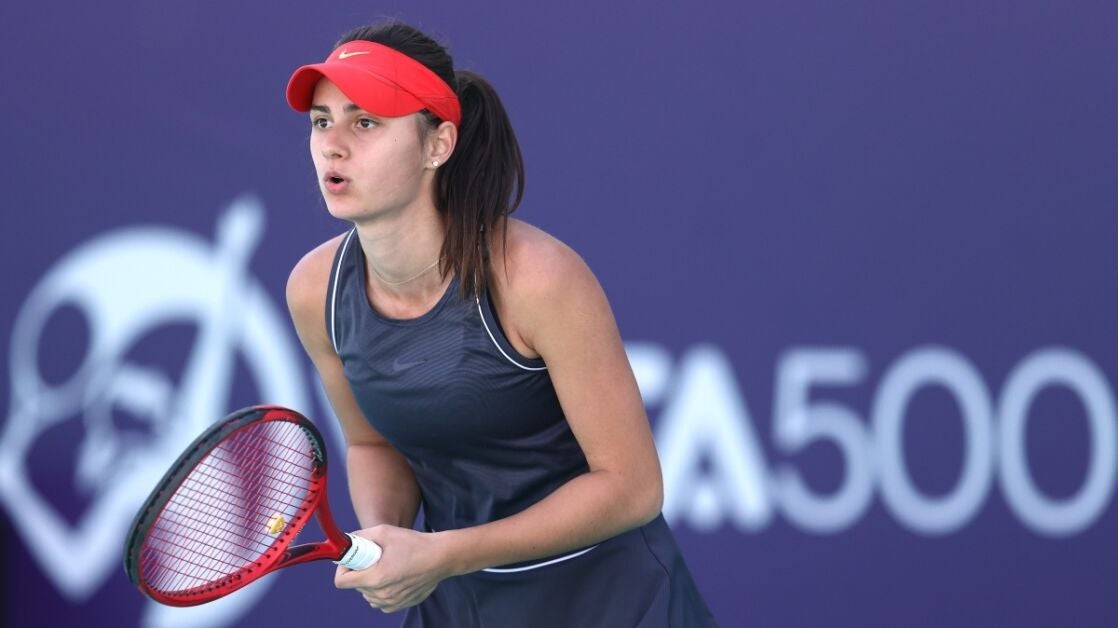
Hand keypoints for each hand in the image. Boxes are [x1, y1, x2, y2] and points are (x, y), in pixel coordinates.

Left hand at [334, 525, 451, 612]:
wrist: (441, 557)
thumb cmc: (415, 544)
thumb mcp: (385, 532)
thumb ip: (361, 536)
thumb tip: (348, 540)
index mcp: (376, 577)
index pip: (341, 582)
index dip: (342, 568)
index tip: (352, 560)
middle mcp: (382, 594)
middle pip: (356, 586)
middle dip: (360, 572)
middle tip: (374, 558)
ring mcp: (392, 602)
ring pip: (368, 595)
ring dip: (370, 583)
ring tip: (386, 567)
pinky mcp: (401, 604)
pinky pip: (381, 601)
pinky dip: (382, 591)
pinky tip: (394, 576)